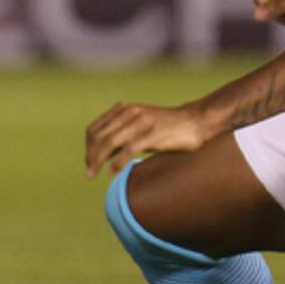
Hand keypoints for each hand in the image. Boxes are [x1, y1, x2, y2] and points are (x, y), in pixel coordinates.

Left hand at [84, 101, 217, 178]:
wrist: (196, 121)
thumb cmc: (166, 128)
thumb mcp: (139, 126)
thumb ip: (121, 136)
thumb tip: (101, 155)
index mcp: (123, 109)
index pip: (94, 129)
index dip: (88, 147)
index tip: (88, 163)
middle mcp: (129, 112)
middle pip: (99, 137)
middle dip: (90, 156)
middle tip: (88, 173)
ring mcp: (141, 122)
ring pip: (110, 142)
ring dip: (98, 161)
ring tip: (94, 174)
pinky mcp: (153, 133)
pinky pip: (129, 149)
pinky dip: (118, 161)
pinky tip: (113, 171)